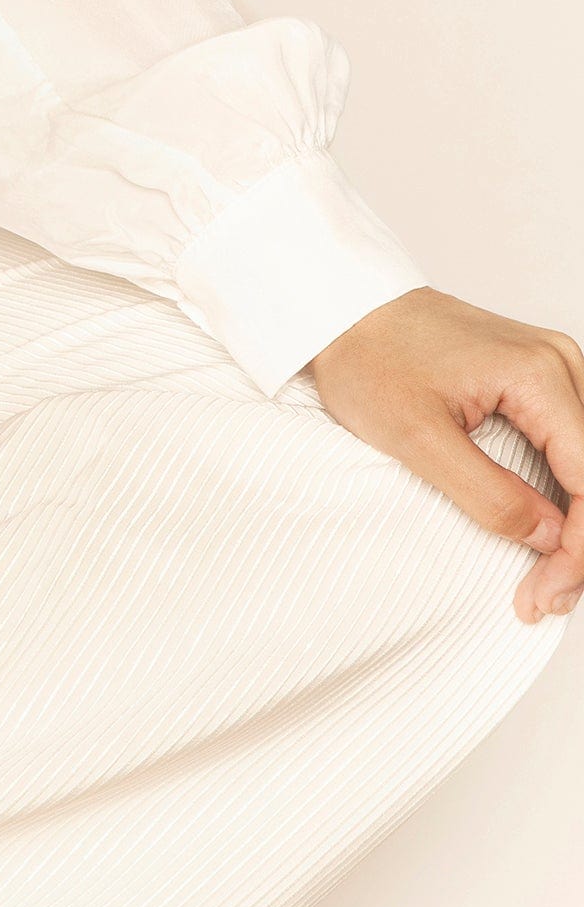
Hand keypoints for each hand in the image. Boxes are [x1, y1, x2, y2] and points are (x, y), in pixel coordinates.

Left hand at [308, 288, 582, 625]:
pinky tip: (546, 533)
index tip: (547, 593)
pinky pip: (574, 445)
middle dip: (579, 544)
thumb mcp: (417, 439)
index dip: (577, 548)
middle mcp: (560, 362)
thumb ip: (489, 494)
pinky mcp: (541, 377)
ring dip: (578, 524)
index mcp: (536, 373)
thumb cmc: (370, 358)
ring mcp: (555, 366)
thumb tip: (550, 538)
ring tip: (546, 577)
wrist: (345, 309)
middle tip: (544, 597)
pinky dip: (567, 494)